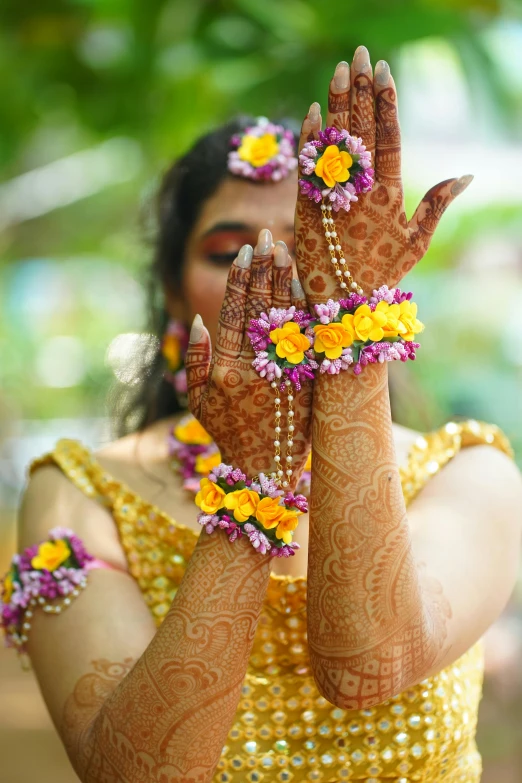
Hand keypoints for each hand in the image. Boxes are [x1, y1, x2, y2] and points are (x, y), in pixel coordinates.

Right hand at [185, 229, 311, 483]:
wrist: (266, 467)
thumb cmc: (229, 435)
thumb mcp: (198, 403)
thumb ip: (195, 362)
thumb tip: (197, 322)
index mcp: (227, 370)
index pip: (234, 313)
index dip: (240, 279)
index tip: (246, 252)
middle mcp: (257, 366)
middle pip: (261, 306)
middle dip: (264, 268)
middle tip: (267, 236)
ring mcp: (286, 372)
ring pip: (286, 316)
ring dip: (286, 280)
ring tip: (286, 249)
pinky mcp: (308, 379)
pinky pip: (308, 337)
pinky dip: (307, 310)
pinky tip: (306, 286)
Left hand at [295, 46, 472, 304]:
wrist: (341, 306)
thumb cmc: (382, 275)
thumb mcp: (415, 243)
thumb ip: (437, 206)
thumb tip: (465, 175)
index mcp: (389, 196)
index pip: (388, 138)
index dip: (386, 103)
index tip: (384, 71)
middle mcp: (358, 192)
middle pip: (360, 131)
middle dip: (361, 90)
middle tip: (360, 54)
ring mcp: (330, 198)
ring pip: (333, 142)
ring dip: (336, 103)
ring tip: (339, 69)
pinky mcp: (304, 209)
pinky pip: (307, 167)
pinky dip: (309, 140)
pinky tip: (311, 112)